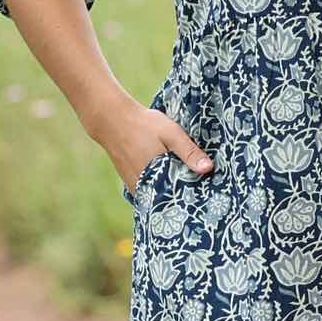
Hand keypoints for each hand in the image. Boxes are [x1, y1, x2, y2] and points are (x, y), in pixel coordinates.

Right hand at [101, 104, 215, 197]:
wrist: (113, 120)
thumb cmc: (144, 125)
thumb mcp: (171, 134)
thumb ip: (189, 151)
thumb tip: (208, 169)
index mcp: (159, 176)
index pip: (182, 197)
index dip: (195, 197)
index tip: (208, 198)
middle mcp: (146, 187)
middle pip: (170, 200)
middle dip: (184, 199)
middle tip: (200, 198)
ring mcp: (136, 187)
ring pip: (159, 199)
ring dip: (171, 196)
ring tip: (187, 192)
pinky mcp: (131, 184)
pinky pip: (148, 195)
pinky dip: (159, 192)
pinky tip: (169, 185)